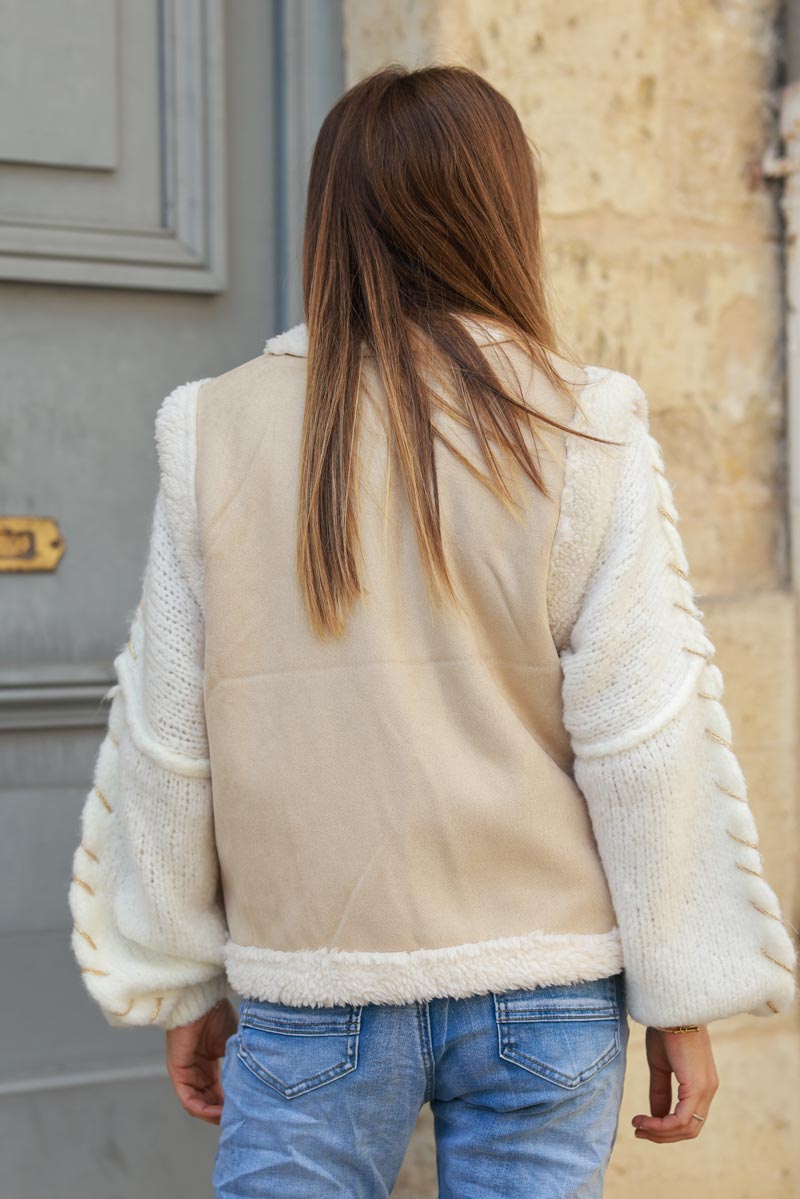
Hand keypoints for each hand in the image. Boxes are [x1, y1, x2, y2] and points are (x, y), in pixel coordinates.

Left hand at [165, 997, 237, 1124]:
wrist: (202, 1000)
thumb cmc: (218, 1014)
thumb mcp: (235, 1044)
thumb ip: (240, 1063)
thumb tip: (255, 1085)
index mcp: (211, 1062)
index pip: (220, 1091)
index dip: (232, 1103)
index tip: (247, 1110)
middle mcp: (198, 1071)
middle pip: (210, 1101)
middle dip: (224, 1113)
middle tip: (241, 1119)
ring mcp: (187, 1073)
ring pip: (200, 1104)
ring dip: (214, 1115)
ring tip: (231, 1119)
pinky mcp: (177, 1073)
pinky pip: (188, 1100)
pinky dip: (202, 1110)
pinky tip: (217, 1113)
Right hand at [631, 1025, 718, 1142]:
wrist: (670, 1008)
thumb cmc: (666, 1029)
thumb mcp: (660, 1065)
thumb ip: (660, 1091)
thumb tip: (655, 1117)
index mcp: (701, 1084)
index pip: (688, 1119)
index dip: (665, 1129)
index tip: (641, 1125)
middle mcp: (708, 1090)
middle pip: (689, 1130)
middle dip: (662, 1135)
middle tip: (638, 1131)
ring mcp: (705, 1089)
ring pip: (686, 1128)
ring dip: (660, 1133)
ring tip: (638, 1126)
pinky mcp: (697, 1086)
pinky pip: (681, 1119)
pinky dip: (662, 1125)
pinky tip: (645, 1120)